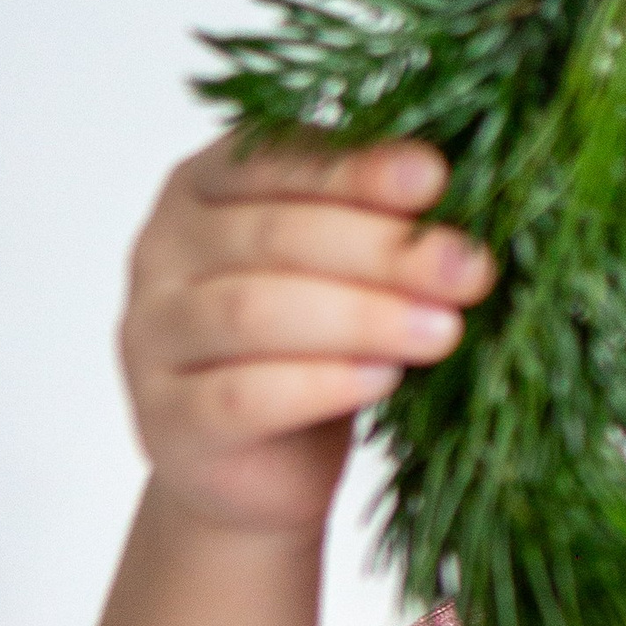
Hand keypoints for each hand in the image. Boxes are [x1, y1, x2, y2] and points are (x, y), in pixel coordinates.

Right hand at [122, 136, 494, 536]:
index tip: (436, 177)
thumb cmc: (315, 344)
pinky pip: (241, 396)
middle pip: (272, 236)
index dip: (356, 168)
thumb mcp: (348, 269)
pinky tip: (381, 378)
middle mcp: (162, 249)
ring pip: (252, 313)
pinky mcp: (168, 420)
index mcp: (205, 186)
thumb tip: (472, 191)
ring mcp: (153, 335)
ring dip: (361, 318)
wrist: (260, 465)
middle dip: (381, 250)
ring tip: (443, 330)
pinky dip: (319, 384)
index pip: (274, 160)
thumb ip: (379, 224)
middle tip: (468, 268)